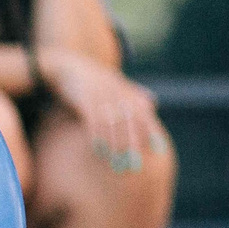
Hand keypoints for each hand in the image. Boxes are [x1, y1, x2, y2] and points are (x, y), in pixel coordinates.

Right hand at [37, 48, 164, 169]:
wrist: (69, 64)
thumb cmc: (94, 78)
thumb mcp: (116, 82)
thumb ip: (134, 92)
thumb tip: (153, 104)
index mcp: (126, 89)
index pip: (144, 112)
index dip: (152, 131)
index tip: (158, 150)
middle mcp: (117, 91)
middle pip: (131, 120)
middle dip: (134, 142)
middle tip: (135, 163)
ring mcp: (101, 94)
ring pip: (112, 122)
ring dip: (115, 143)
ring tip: (116, 161)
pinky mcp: (84, 97)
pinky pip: (93, 119)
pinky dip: (96, 135)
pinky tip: (97, 148)